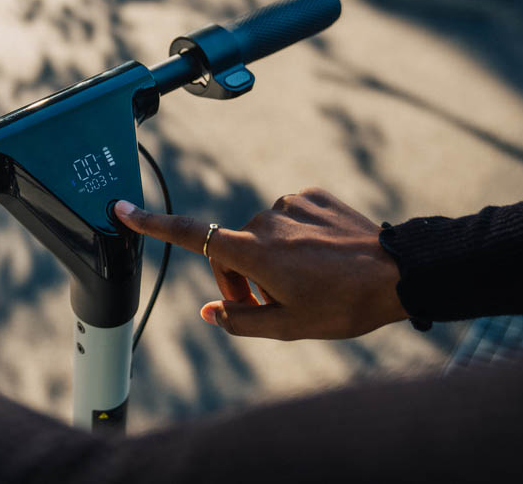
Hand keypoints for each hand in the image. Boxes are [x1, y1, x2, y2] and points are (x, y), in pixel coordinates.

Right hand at [114, 188, 407, 339]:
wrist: (399, 272)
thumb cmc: (343, 305)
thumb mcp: (288, 327)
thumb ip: (240, 320)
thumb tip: (210, 311)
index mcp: (252, 252)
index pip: (190, 235)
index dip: (152, 224)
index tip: (123, 208)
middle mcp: (264, 221)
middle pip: (231, 249)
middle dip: (240, 278)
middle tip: (269, 305)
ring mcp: (289, 205)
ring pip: (262, 235)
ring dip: (270, 259)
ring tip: (305, 283)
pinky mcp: (312, 196)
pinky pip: (289, 217)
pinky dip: (295, 238)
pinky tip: (321, 256)